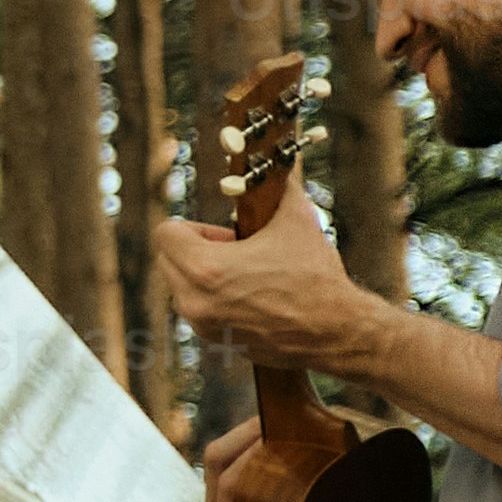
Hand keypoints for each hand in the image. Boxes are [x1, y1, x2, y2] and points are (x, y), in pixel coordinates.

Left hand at [152, 200, 365, 370]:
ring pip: (182, 286)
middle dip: (197, 250)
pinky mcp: (214, 341)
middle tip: (237, 251)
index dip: (194, 227)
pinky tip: (252, 297)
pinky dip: (215, 299)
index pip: (165, 233)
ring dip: (205, 275)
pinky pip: (199, 310)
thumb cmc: (315, 276)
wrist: (336, 331)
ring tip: (248, 274)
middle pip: (169, 259)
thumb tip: (279, 160)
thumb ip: (280, 185)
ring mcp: (202, 324)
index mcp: (204, 267)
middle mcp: (194, 300)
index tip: (226, 234)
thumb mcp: (296, 220)